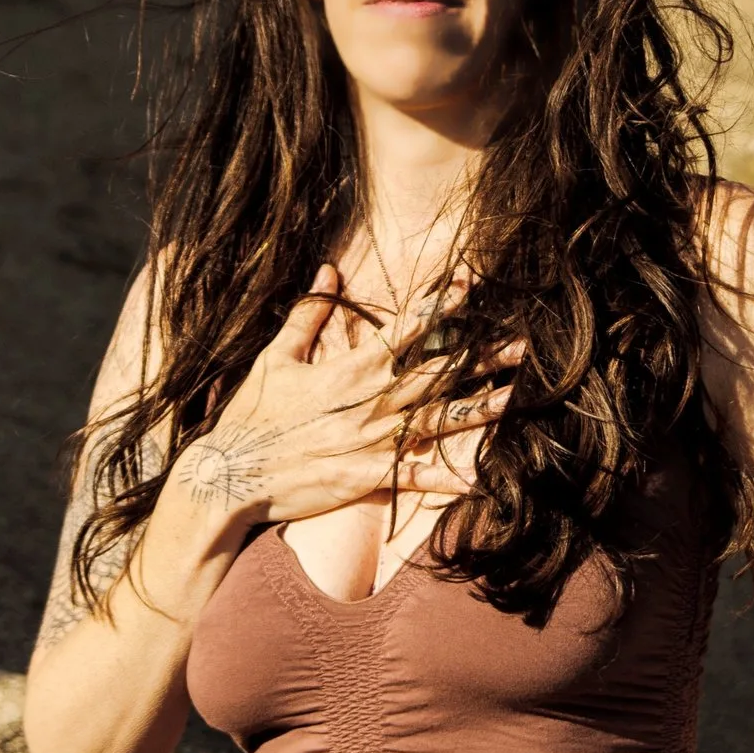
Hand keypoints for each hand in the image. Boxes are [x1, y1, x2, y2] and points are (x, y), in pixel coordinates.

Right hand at [173, 274, 501, 536]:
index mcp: (350, 370)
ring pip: (437, 421)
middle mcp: (369, 402)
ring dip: (480, 410)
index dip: (440, 307)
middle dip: (481, 357)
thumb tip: (329, 271)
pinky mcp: (364, 478)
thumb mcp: (277, 356)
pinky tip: (478, 481)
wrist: (229, 474)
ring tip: (518, 399)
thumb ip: (309, 314)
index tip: (472, 285)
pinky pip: (412, 477)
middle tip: (524, 344)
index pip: (404, 331)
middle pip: (436, 374)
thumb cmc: (251, 414)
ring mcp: (370, 441)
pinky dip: (444, 479)